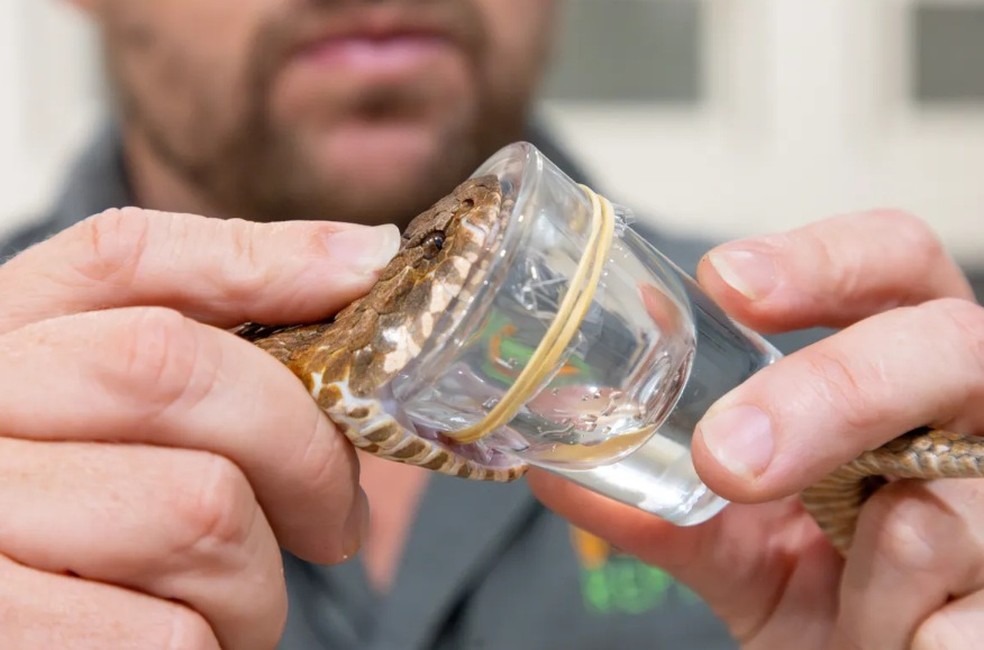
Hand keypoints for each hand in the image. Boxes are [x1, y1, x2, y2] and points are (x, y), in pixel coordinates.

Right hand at [0, 208, 398, 648]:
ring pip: (198, 508)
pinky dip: (212, 642)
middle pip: (172, 370)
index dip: (258, 262)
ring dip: (257, 576)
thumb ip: (223, 314)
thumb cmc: (94, 532)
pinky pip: (172, 633)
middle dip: (299, 447)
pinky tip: (184, 639)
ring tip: (235, 598)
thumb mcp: (124, 415)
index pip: (120, 255)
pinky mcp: (7, 633)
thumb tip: (362, 254)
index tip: (361, 278)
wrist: (31, 631)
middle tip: (335, 516)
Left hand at [529, 210, 983, 648]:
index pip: (893, 263)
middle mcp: (971, 416)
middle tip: (729, 458)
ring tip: (848, 608)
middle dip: (829, 396)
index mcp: (903, 370)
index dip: (823, 259)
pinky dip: (901, 639)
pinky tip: (897, 642)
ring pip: (936, 516)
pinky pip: (957, 625)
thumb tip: (554, 471)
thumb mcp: (737, 542)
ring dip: (862, 578)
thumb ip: (663, 506)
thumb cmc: (820, 588)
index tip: (725, 283)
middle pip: (944, 346)